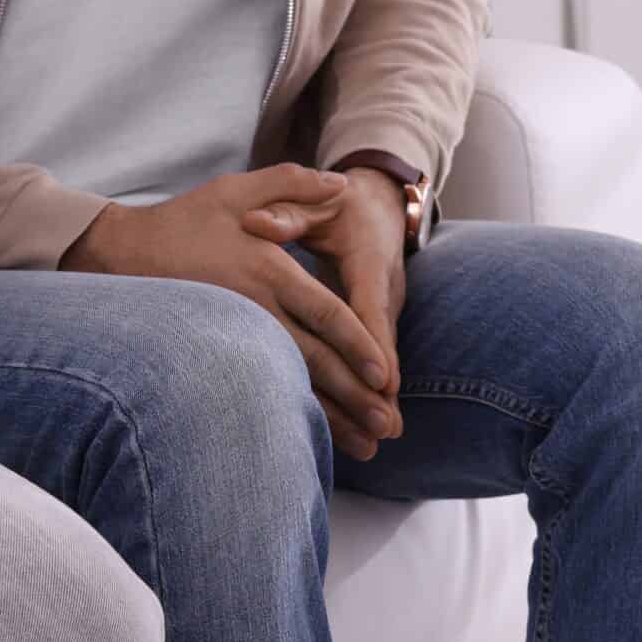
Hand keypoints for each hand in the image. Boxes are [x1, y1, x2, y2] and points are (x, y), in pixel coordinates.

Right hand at [66, 165, 399, 460]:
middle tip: (388, 427)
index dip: (356, 345)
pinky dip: (291, 414)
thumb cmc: (181, 220)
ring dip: (330, 417)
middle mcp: (255, 310)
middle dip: (354, 395)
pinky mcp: (216, 354)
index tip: (384, 374)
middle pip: (314, 360)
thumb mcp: (234, 190)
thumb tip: (342, 184)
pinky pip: (262, 388)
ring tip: (365, 447)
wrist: (117, 255)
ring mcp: (234, 337)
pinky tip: (314, 437)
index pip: (323, 314)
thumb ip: (291, 184)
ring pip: (291, 384)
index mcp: (267, 271)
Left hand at [241, 167, 408, 460]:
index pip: (371, 306)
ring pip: (379, 359)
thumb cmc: (338, 202)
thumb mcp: (316, 200)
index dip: (373, 343)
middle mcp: (382, 291)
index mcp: (369, 260)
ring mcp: (381, 310)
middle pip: (381, 345)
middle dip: (382, 387)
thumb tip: (255, 224)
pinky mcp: (372, 323)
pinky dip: (365, 391)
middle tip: (385, 428)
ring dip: (378, 399)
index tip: (379, 379)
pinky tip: (359, 429)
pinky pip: (369, 359)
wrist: (379, 202)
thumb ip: (287, 212)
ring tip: (378, 441)